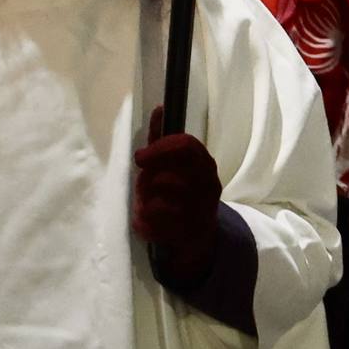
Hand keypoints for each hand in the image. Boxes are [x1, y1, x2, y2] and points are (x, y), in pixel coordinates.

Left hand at [131, 121, 221, 286]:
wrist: (200, 239)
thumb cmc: (182, 195)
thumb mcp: (177, 167)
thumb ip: (164, 141)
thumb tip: (159, 108)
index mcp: (206, 165)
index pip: (187, 146)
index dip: (160, 148)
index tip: (140, 157)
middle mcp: (209, 186)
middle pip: (170, 175)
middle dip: (148, 180)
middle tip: (140, 184)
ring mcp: (201, 212)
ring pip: (161, 200)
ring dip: (145, 200)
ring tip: (144, 203)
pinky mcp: (189, 234)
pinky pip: (156, 223)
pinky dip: (143, 222)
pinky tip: (145, 221)